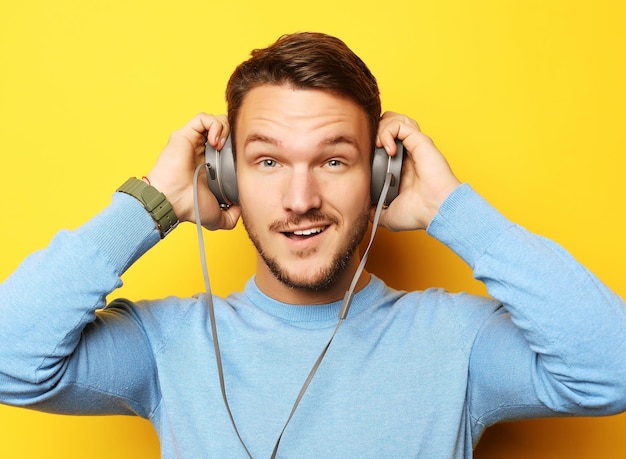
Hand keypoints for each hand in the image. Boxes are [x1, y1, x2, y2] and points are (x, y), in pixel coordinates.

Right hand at [144, 113, 240, 230]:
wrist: (173, 201)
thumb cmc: (190, 207)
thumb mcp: (218, 217)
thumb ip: (232, 216)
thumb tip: (242, 209)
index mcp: (210, 165)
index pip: (228, 146)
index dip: (237, 148)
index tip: (241, 159)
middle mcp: (201, 151)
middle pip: (223, 130)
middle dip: (233, 135)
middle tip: (233, 150)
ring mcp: (193, 141)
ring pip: (215, 121)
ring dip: (224, 129)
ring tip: (222, 145)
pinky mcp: (185, 134)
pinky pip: (202, 118)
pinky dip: (214, 125)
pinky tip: (216, 141)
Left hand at [374, 112, 460, 230]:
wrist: (435, 211)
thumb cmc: (418, 213)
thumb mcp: (388, 215)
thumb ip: (374, 211)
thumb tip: (362, 210)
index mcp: (401, 166)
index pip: (383, 142)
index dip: (371, 143)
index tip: (363, 156)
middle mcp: (408, 153)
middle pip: (388, 125)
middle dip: (374, 130)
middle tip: (370, 147)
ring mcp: (414, 145)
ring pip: (394, 119)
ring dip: (381, 128)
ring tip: (378, 145)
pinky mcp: (419, 141)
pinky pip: (400, 123)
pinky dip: (388, 131)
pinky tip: (385, 147)